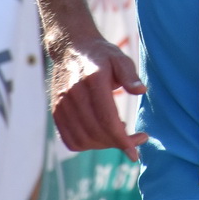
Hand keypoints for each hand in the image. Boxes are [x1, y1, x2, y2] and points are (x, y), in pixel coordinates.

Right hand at [45, 34, 148, 160]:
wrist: (71, 48)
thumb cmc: (101, 55)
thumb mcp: (120, 59)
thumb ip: (130, 76)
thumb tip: (141, 91)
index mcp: (93, 81)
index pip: (107, 120)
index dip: (122, 140)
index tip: (136, 151)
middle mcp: (74, 95)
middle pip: (96, 133)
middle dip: (117, 143)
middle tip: (135, 140)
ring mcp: (62, 105)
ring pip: (83, 140)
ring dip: (103, 145)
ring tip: (118, 135)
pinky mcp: (56, 112)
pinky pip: (70, 140)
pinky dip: (86, 145)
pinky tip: (101, 136)